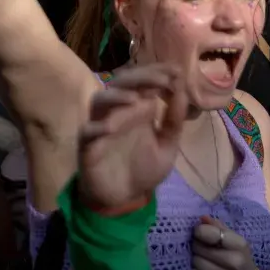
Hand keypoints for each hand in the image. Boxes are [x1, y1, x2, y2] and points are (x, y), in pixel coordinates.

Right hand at [77, 64, 186, 211]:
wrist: (124, 199)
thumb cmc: (143, 169)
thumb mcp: (167, 145)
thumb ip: (174, 121)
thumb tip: (182, 92)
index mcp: (136, 109)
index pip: (141, 81)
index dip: (155, 72)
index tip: (176, 71)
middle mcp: (117, 112)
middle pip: (120, 84)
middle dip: (140, 78)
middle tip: (162, 80)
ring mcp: (100, 127)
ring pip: (99, 101)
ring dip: (115, 97)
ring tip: (135, 99)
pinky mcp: (88, 146)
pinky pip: (87, 131)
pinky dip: (96, 126)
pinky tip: (110, 128)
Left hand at [191, 216, 263, 269]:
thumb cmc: (239, 259)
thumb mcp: (234, 242)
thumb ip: (218, 227)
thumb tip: (202, 218)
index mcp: (242, 246)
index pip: (213, 234)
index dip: (201, 231)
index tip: (198, 232)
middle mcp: (237, 263)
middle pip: (200, 248)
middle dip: (196, 245)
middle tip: (199, 246)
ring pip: (196, 262)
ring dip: (194, 259)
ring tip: (202, 259)